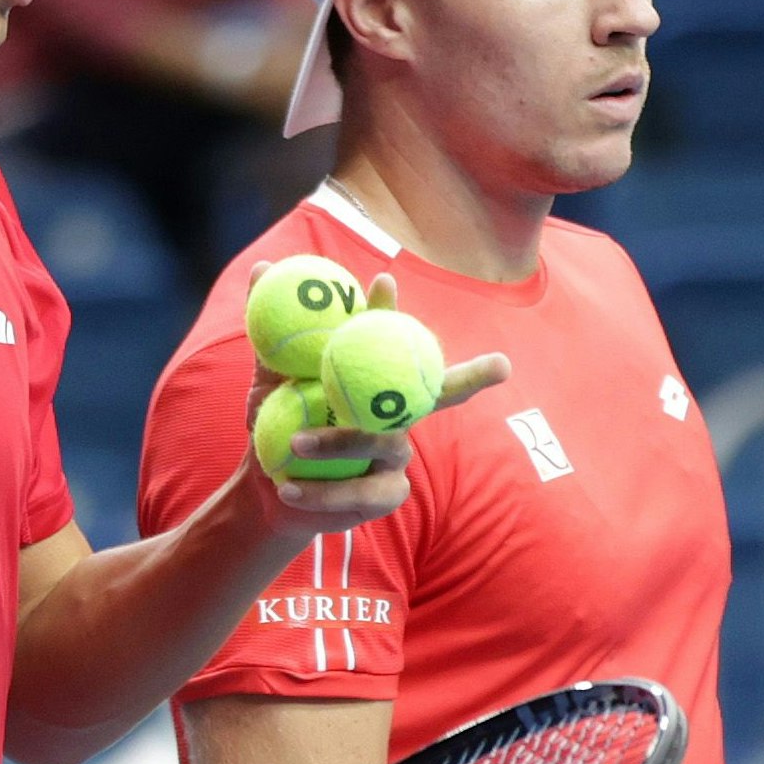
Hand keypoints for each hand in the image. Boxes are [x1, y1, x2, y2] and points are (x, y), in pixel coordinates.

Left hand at [237, 264, 510, 535]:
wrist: (265, 486)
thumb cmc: (276, 426)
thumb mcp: (269, 384)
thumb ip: (272, 340)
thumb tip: (262, 268)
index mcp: (372, 383)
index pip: (391, 342)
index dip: (389, 312)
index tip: (383, 281)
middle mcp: (396, 415)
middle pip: (442, 393)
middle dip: (475, 377)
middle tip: (501, 363)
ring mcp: (396, 456)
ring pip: (384, 443)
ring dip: (337, 443)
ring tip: (294, 445)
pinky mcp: (385, 495)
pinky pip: (365, 493)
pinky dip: (324, 493)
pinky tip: (290, 489)